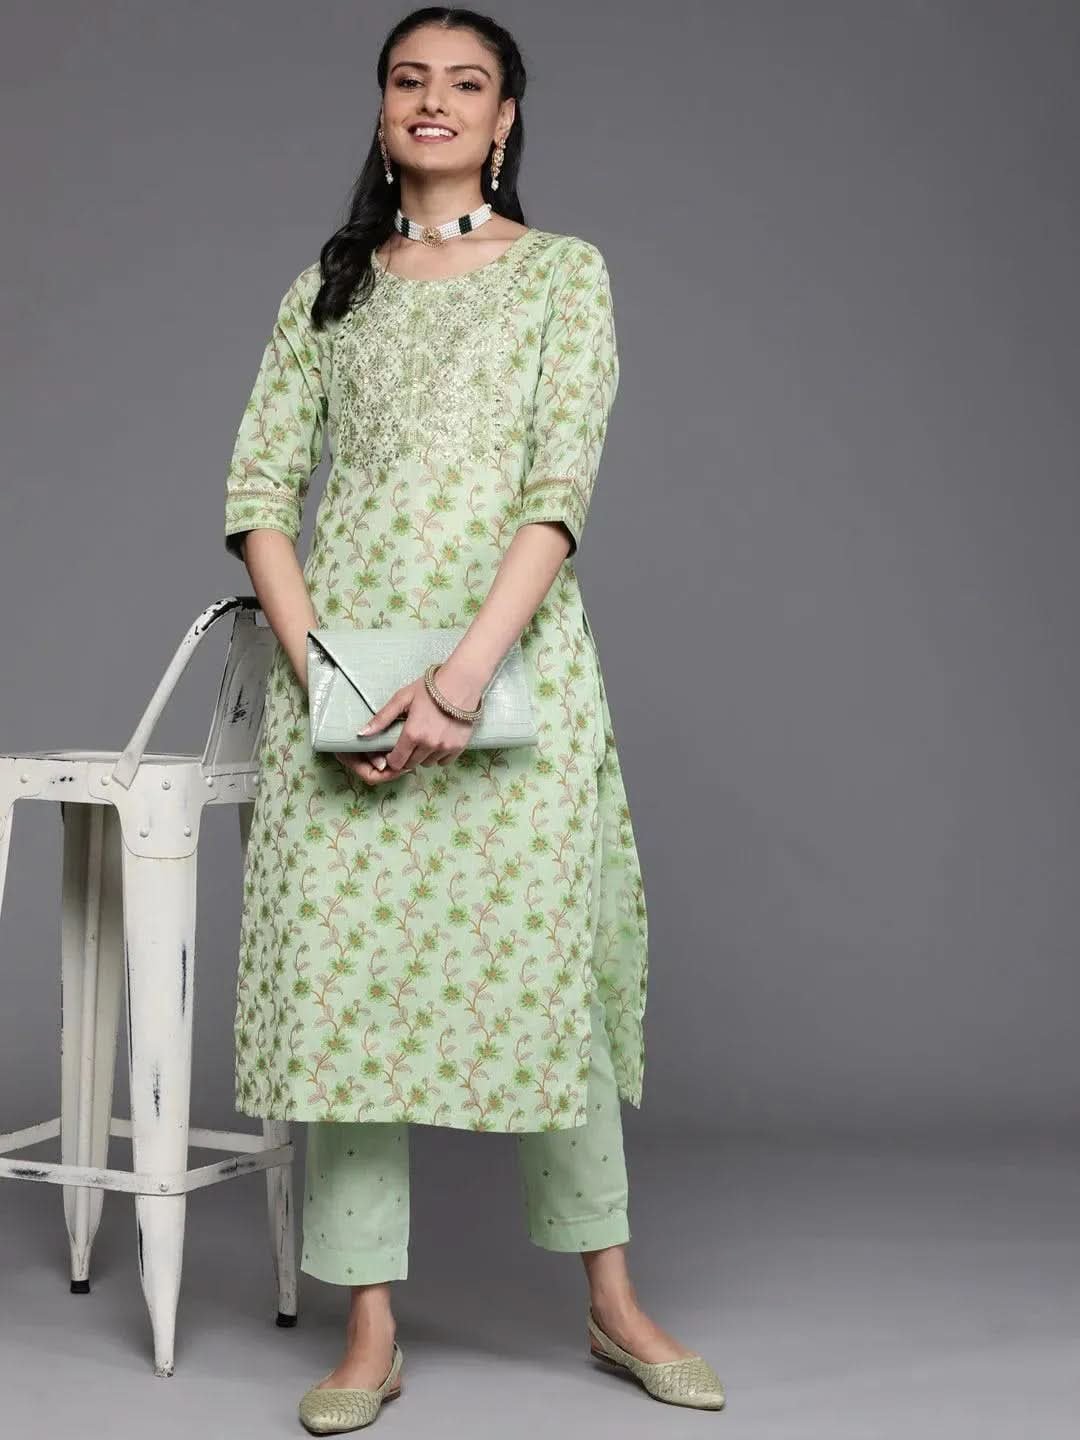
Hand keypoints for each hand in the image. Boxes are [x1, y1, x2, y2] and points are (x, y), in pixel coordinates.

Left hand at [334, 670, 477, 785]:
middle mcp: (429, 745)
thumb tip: (362, 734)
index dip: (392, 759)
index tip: (392, 751)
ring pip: (427, 764)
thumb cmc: (430, 688)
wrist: (462, 682)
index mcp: (412, 734)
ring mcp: (445, 747)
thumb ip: (382, 718)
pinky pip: (444, 761)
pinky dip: (438, 755)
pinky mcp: (459, 747)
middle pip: (411, 764)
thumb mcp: (402, 699)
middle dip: (406, 757)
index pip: (396, 762)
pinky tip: (437, 740)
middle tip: (408, 742)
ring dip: (422, 756)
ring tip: (424, 739)